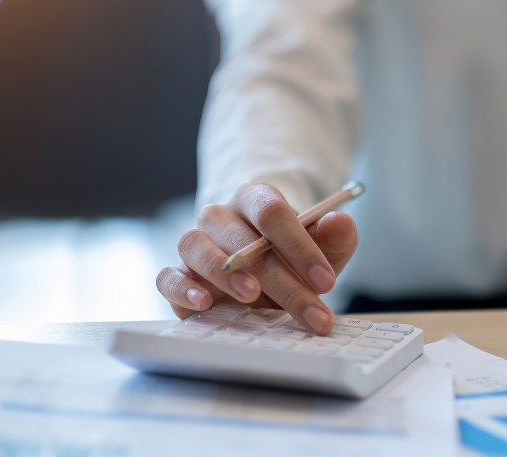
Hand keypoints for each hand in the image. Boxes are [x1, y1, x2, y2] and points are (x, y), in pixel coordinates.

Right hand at [157, 182, 358, 334]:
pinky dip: (181, 288)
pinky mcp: (177, 276)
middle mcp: (220, 217)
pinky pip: (166, 277)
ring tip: (252, 296)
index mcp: (256, 199)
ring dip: (223, 271)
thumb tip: (340, 221)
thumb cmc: (295, 262)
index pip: (272, 212)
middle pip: (241, 237)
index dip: (300, 246)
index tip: (327, 280)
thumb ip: (337, 236)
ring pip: (195, 246)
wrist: (268, 281)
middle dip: (279, 277)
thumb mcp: (326, 250)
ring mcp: (195, 244)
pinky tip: (204, 303)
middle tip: (310, 308)